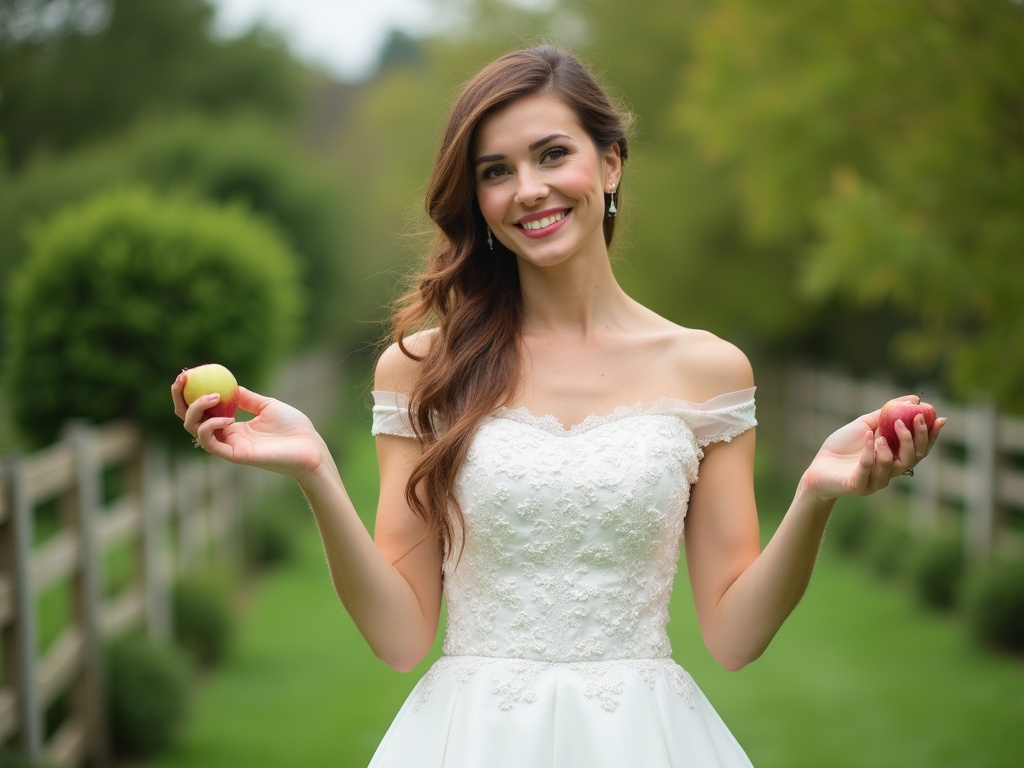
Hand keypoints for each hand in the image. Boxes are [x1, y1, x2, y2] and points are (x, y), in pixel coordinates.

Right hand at [171, 373, 330, 480]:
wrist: (310, 446)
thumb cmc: (293, 427)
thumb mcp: (267, 405)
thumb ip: (247, 398)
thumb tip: (228, 385)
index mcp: (233, 425)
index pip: (202, 410)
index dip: (189, 393)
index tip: (186, 375)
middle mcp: (227, 436)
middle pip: (190, 420)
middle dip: (180, 399)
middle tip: (182, 380)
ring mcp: (230, 446)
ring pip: (195, 430)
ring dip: (196, 410)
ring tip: (214, 396)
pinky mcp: (236, 455)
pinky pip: (211, 443)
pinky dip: (211, 428)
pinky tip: (227, 419)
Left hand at [801, 401, 944, 500]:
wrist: (817, 467)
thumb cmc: (842, 446)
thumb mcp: (865, 425)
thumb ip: (886, 414)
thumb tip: (913, 399)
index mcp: (894, 457)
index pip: (920, 449)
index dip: (931, 435)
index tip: (939, 418)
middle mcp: (889, 471)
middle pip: (913, 458)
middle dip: (916, 438)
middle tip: (915, 419)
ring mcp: (874, 481)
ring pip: (893, 467)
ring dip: (890, 448)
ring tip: (880, 434)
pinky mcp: (858, 486)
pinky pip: (867, 470)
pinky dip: (869, 452)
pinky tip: (868, 436)